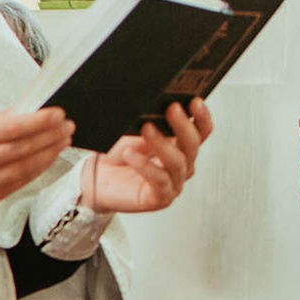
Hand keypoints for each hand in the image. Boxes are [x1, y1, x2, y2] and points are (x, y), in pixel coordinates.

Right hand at [0, 110, 72, 218]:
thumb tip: (28, 110)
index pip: (12, 127)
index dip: (39, 120)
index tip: (57, 113)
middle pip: (23, 147)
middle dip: (50, 135)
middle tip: (68, 125)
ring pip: (26, 167)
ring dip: (49, 152)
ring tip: (63, 140)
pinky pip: (21, 182)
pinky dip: (38, 168)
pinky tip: (48, 158)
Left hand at [85, 99, 213, 213]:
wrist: (97, 177)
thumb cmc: (118, 154)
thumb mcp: (134, 132)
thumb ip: (151, 123)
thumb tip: (158, 110)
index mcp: (181, 146)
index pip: (201, 131)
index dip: (202, 117)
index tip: (195, 101)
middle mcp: (182, 165)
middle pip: (192, 145)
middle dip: (183, 126)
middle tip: (171, 109)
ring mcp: (174, 183)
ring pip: (177, 162)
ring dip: (162, 143)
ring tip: (146, 127)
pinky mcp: (160, 198)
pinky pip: (159, 180)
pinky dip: (144, 165)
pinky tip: (130, 154)